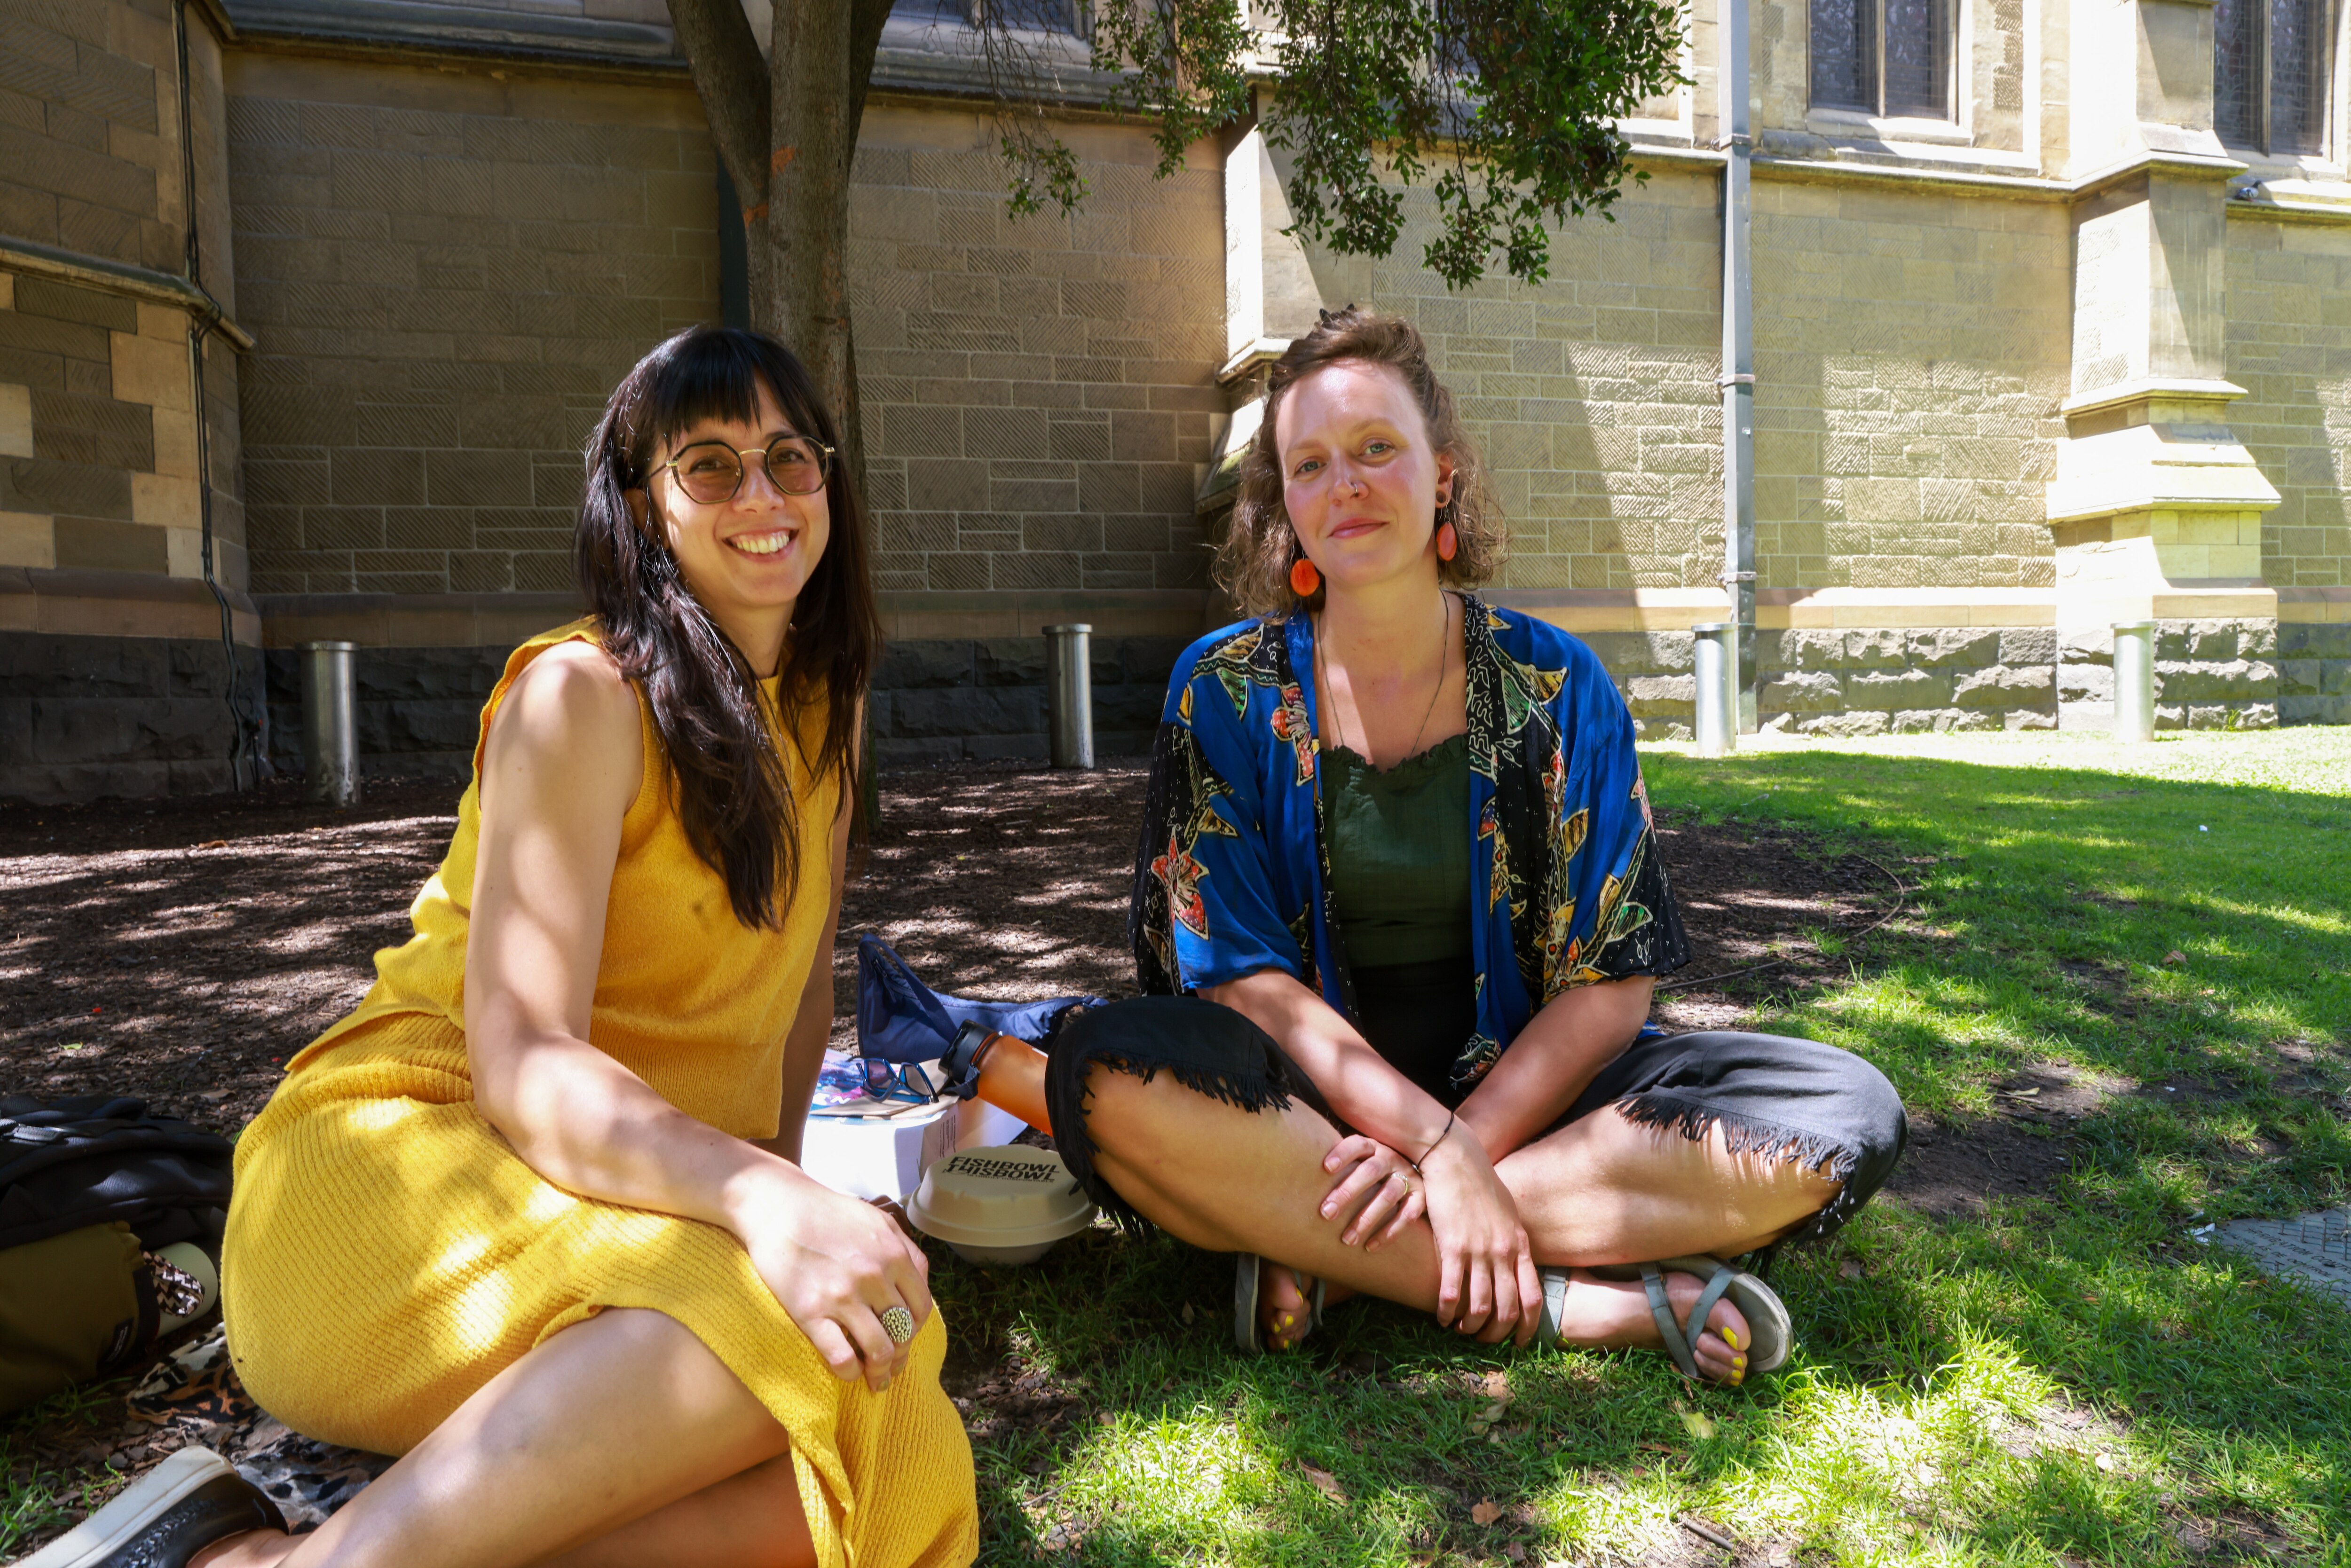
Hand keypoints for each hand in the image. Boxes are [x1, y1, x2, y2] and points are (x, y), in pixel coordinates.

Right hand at [728, 1163, 933, 1391]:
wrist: (776, 1205)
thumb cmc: (827, 1212)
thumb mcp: (877, 1220)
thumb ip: (904, 1249)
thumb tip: (920, 1283)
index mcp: (893, 1255)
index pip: (920, 1308)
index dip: (916, 1331)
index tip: (906, 1341)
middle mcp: (873, 1277)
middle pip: (902, 1332)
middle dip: (900, 1357)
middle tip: (892, 1369)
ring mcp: (842, 1296)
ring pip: (877, 1350)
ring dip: (879, 1372)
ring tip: (875, 1380)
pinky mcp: (810, 1312)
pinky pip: (840, 1357)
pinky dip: (849, 1372)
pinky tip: (848, 1372)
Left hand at [1318, 1134, 1425, 1250]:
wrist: (1417, 1175)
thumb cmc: (1370, 1175)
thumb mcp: (1358, 1162)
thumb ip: (1338, 1166)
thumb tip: (1299, 1175)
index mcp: (1373, 1147)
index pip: (1358, 1144)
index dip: (1343, 1153)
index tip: (1326, 1168)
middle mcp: (1391, 1158)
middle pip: (1370, 1171)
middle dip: (1347, 1192)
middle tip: (1326, 1213)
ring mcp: (1408, 1177)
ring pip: (1388, 1194)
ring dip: (1367, 1218)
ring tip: (1347, 1239)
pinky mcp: (1421, 1198)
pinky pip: (1407, 1215)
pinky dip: (1389, 1232)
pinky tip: (1370, 1246)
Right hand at [1416, 1129, 1541, 1345]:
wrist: (1456, 1158)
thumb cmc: (1480, 1183)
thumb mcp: (1508, 1213)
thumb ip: (1513, 1240)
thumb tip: (1516, 1261)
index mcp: (1520, 1245)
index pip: (1533, 1297)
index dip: (1527, 1327)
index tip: (1518, 1342)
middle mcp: (1503, 1252)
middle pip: (1507, 1309)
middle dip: (1495, 1333)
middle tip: (1482, 1340)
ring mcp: (1479, 1250)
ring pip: (1479, 1306)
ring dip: (1469, 1326)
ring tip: (1459, 1329)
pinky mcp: (1453, 1246)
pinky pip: (1451, 1290)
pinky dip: (1445, 1311)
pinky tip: (1440, 1317)